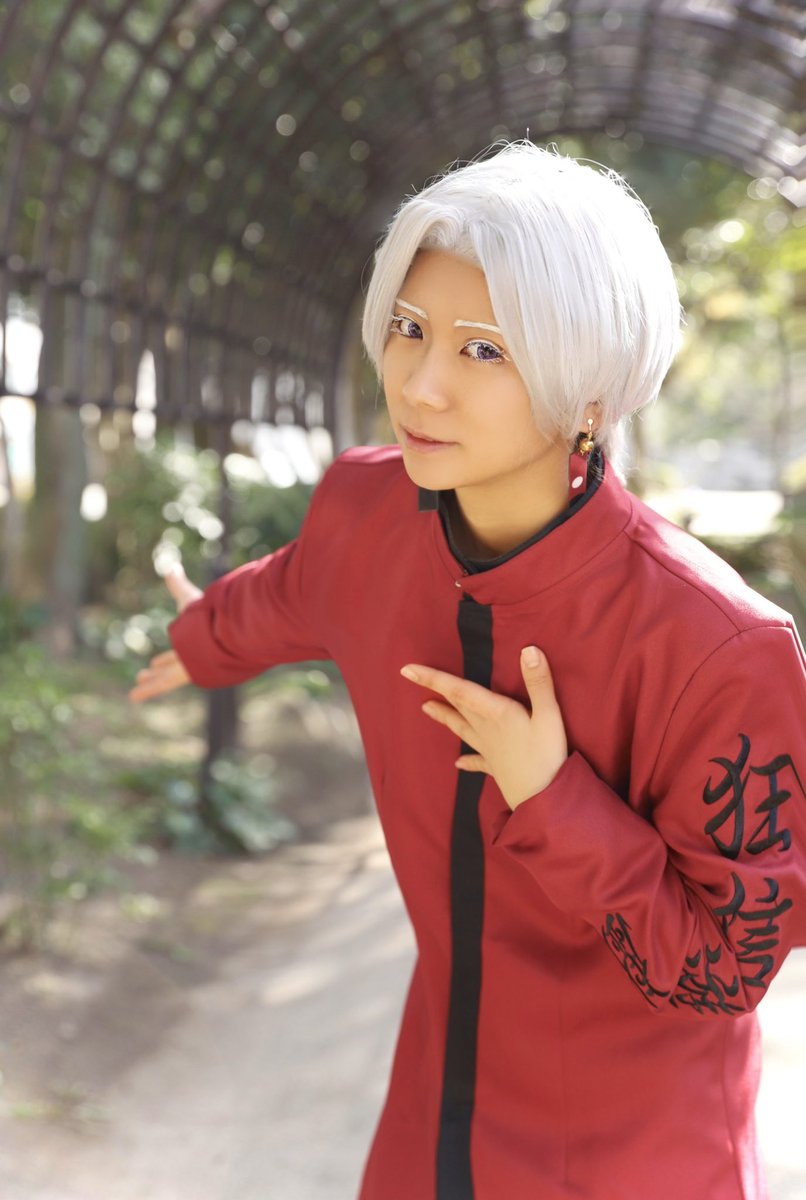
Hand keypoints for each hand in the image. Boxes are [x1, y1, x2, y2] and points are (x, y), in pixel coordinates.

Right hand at [128, 564, 201, 703]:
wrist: (227, 630)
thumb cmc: (211, 614)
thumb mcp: (188, 598)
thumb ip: (179, 585)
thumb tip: (170, 566)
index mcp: (192, 639)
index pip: (177, 650)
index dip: (166, 656)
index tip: (154, 662)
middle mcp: (192, 655)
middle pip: (171, 666)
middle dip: (158, 671)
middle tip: (146, 673)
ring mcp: (189, 666)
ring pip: (165, 678)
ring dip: (149, 684)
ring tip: (134, 692)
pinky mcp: (186, 674)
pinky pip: (162, 684)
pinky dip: (147, 690)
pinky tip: (132, 697)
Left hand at [400, 646, 566, 809]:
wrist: (543, 803)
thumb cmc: (547, 757)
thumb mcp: (549, 715)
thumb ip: (538, 683)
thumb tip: (528, 649)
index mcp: (496, 714)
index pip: (459, 690)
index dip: (433, 678)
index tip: (407, 670)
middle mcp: (486, 730)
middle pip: (457, 707)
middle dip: (436, 691)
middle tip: (412, 679)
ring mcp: (490, 751)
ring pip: (462, 730)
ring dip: (445, 718)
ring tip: (426, 709)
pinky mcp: (497, 769)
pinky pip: (478, 762)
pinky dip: (467, 761)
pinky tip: (458, 763)